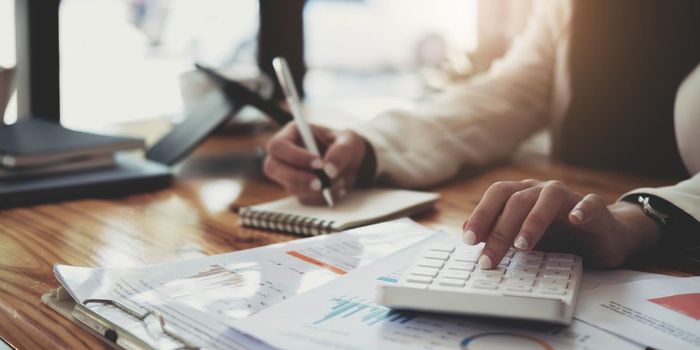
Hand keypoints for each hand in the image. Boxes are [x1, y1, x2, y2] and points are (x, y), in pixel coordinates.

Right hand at [264, 122, 367, 204]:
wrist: (352, 164)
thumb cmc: (346, 146)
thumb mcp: (350, 141)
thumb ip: (342, 151)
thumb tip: (329, 170)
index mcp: (292, 134)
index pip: (278, 146)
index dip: (294, 156)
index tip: (319, 163)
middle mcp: (285, 155)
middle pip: (272, 168)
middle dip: (298, 178)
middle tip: (322, 183)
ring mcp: (289, 175)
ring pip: (291, 187)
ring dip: (317, 189)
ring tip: (340, 181)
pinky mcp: (298, 190)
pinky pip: (304, 199)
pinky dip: (323, 198)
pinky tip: (339, 189)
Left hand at [463, 179, 662, 268]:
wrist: (601, 235)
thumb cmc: (558, 234)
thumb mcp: (522, 236)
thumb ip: (496, 230)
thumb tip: (466, 231)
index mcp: (523, 193)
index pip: (497, 195)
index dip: (481, 214)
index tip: (468, 240)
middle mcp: (543, 190)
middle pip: (517, 200)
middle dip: (500, 229)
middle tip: (489, 257)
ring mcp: (569, 197)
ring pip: (549, 198)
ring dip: (533, 221)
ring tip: (522, 246)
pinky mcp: (596, 208)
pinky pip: (590, 203)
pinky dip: (582, 209)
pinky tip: (576, 219)